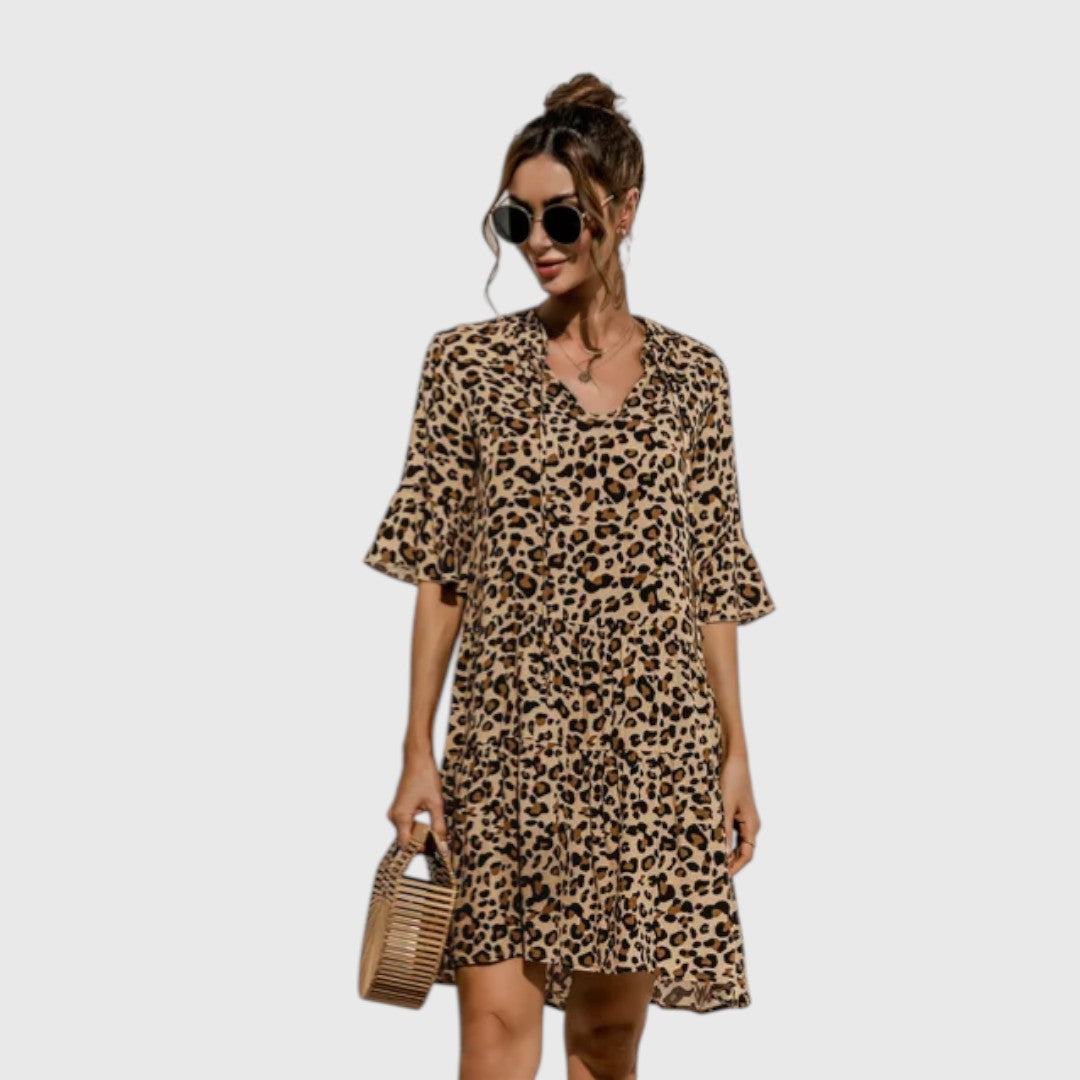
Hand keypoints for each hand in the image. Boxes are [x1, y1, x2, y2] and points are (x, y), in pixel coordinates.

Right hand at [387, 753, 450, 860]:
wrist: (417, 758)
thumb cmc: (425, 777)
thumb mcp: (436, 803)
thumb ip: (439, 826)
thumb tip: (443, 846)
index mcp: (401, 817)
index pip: (407, 845)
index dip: (421, 849)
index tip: (436, 847)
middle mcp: (394, 816)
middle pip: (407, 839)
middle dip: (422, 841)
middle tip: (439, 838)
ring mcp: (395, 812)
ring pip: (407, 832)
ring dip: (421, 833)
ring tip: (435, 827)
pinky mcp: (399, 808)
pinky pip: (407, 824)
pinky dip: (418, 826)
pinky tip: (429, 820)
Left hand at [719, 754, 759, 874]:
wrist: (734, 759)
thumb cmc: (731, 780)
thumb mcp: (724, 806)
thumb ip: (724, 830)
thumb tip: (723, 854)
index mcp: (751, 825)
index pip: (746, 855)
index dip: (735, 867)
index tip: (721, 876)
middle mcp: (750, 824)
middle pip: (742, 851)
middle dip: (729, 862)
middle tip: (712, 873)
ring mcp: (743, 818)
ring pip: (736, 842)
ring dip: (725, 852)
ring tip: (709, 861)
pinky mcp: (735, 812)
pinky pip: (730, 832)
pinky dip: (722, 840)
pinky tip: (709, 843)